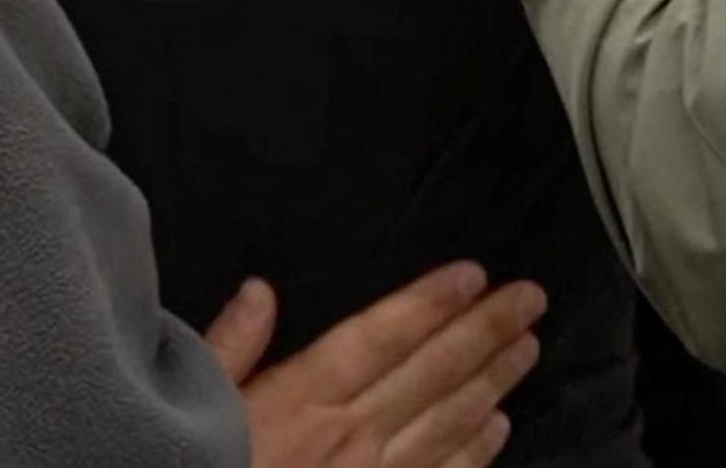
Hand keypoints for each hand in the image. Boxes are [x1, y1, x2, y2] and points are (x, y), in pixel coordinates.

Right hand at [206, 265, 544, 467]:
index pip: (381, 336)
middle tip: (531, 299)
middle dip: (486, 330)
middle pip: (431, 373)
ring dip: (493, 381)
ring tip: (528, 346)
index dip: (431, 302)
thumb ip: (227, 350)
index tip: (474, 274)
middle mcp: (349, 437)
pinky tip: (500, 427)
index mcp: (301, 400)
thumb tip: (261, 290)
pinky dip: (476, 451)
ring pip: (448, 423)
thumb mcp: (194, 408)